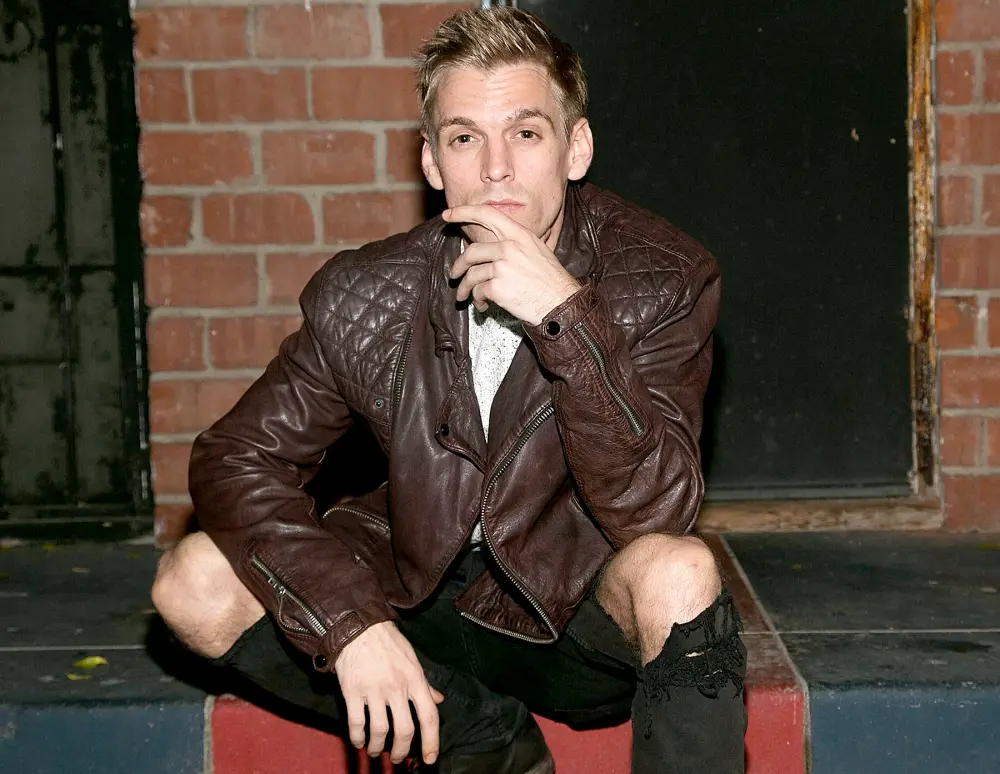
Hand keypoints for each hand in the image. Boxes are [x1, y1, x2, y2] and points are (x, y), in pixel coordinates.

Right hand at [334, 621, 444, 764]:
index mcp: (415, 679)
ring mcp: (374, 690)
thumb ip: (425, 683)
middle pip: (404, 730)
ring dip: (378, 748)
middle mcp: (396, 686)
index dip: (432, 741)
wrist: (359, 626)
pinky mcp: (353, 691)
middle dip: (402, 751)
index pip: (429, 716)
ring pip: (380, 731)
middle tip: (399, 758)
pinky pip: (357, 723)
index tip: (429, 758)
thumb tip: (438, 700)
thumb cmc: (388, 642)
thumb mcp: (412, 659)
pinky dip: (358, 738)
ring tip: (376, 751)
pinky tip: (360, 742)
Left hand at [443, 205, 580, 325]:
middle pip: (471, 252)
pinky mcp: (498, 287)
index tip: (448, 215)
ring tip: (465, 297)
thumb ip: (514, 244)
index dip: (463, 212)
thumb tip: (489, 248)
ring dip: (465, 289)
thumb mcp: (536, 250)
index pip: (486, 214)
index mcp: (519, 235)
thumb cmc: (550, 280)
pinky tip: (484, 305)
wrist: (560, 302)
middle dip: (458, 265)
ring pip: (471, 275)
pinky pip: (478, 292)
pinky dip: (477, 300)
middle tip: (454, 274)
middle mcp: (509, 247)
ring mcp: (502, 267)